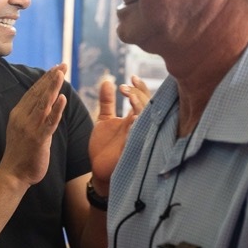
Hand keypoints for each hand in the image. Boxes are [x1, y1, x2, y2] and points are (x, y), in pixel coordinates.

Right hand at [0, 64, 67, 185]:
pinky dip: (56, 109)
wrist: (12, 175)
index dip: (45, 79)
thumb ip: (31, 116)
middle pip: (39, 93)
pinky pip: (49, 121)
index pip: (33, 92)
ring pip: (44, 103)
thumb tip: (43, 104)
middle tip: (62, 64)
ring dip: (53, 87)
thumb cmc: (20, 154)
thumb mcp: (22, 129)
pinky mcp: (38, 139)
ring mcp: (30, 128)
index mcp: (18, 114)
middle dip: (51, 78)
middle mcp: (23, 117)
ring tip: (61, 73)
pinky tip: (63, 98)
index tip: (55, 67)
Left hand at [88, 75, 149, 193]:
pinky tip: (132, 117)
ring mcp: (139, 138)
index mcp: (134, 119)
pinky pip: (140, 136)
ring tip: (129, 96)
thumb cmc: (104, 146)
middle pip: (150, 106)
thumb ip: (107, 102)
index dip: (140, 88)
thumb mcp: (104, 120)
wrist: (98, 170)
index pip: (144, 99)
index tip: (131, 78)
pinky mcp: (134, 150)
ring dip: (140, 106)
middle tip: (125, 87)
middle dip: (139, 94)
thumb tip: (107, 81)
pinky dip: (137, 126)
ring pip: (148, 119)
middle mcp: (140, 127)